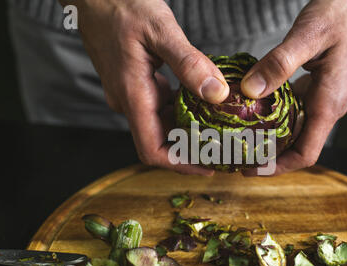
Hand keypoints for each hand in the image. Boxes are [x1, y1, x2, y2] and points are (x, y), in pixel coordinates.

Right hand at [61, 0, 229, 175]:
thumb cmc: (121, 5)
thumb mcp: (160, 30)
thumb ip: (188, 63)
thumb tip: (216, 94)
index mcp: (132, 95)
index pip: (151, 149)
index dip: (179, 164)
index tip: (207, 168)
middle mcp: (129, 101)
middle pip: (160, 140)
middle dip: (191, 147)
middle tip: (224, 145)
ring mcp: (130, 94)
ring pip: (161, 123)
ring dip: (189, 127)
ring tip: (220, 125)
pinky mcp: (134, 85)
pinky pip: (159, 106)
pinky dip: (181, 108)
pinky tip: (202, 100)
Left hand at [241, 0, 346, 175]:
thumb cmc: (345, 16)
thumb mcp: (309, 36)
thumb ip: (280, 64)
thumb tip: (251, 91)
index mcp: (329, 104)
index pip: (306, 154)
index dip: (277, 167)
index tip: (250, 170)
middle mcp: (328, 107)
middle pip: (297, 146)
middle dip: (268, 156)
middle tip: (236, 153)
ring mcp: (324, 98)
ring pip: (295, 129)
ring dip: (270, 137)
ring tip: (240, 136)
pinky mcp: (319, 87)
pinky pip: (296, 110)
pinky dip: (275, 115)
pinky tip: (256, 107)